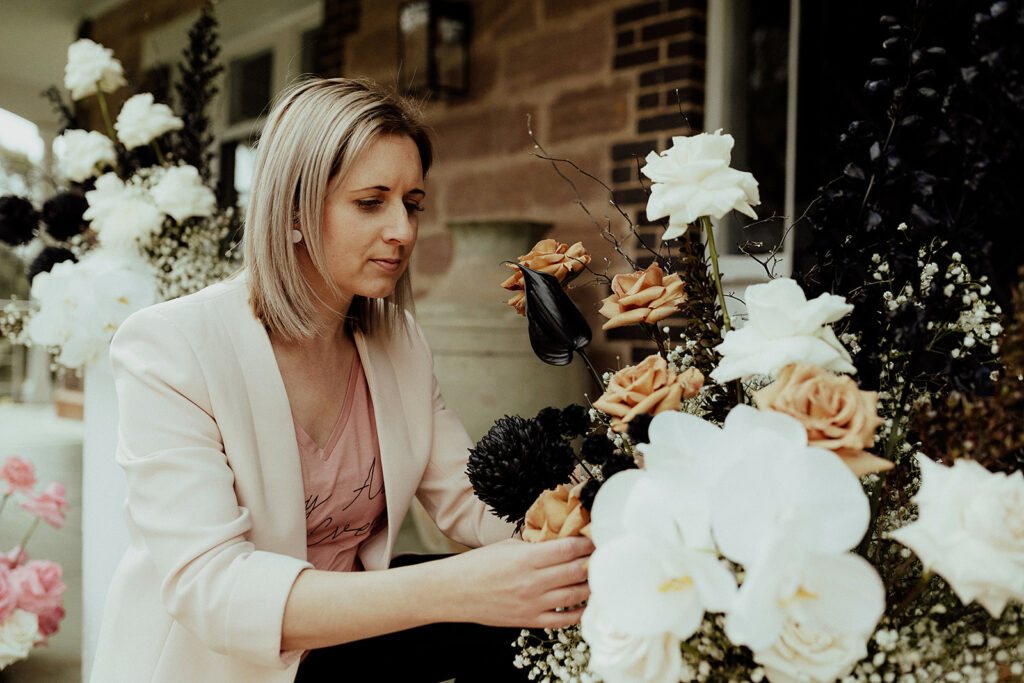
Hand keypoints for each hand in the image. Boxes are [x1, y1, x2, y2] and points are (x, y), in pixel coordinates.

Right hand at [440, 537, 592, 628]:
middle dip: (593, 561)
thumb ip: (534, 546)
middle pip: (576, 570)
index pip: (568, 548)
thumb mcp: (507, 546)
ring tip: (597, 577)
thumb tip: (559, 543)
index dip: (586, 542)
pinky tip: (585, 603)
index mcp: (526, 557)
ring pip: (574, 595)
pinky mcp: (529, 620)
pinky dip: (579, 612)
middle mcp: (533, 581)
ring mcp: (533, 603)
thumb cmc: (477, 565)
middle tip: (602, 556)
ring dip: (590, 585)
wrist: (454, 592)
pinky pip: (563, 619)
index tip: (594, 538)